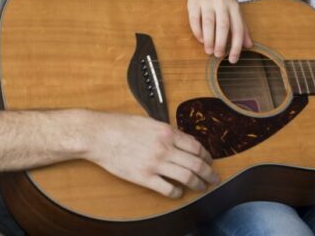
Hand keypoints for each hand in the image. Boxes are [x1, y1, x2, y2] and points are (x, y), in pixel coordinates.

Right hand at [85, 112, 218, 197]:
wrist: (99, 135)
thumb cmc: (120, 126)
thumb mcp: (149, 122)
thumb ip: (166, 131)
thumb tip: (180, 140)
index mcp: (167, 132)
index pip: (196, 146)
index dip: (206, 156)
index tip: (209, 161)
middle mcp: (165, 148)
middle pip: (196, 164)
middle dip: (209, 173)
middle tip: (214, 178)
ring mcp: (155, 163)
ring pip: (187, 177)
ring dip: (198, 184)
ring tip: (202, 188)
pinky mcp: (144, 177)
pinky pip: (168, 188)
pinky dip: (177, 193)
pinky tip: (178, 193)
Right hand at [166, 0, 251, 62]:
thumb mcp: (234, 8)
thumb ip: (242, 26)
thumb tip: (249, 46)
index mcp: (234, 6)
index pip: (237, 28)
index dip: (236, 46)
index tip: (233, 60)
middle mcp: (221, 3)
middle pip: (223, 26)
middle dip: (221, 43)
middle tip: (218, 56)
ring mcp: (207, 2)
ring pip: (208, 23)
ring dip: (209, 40)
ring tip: (209, 51)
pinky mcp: (194, 2)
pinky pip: (195, 19)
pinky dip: (197, 31)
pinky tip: (200, 40)